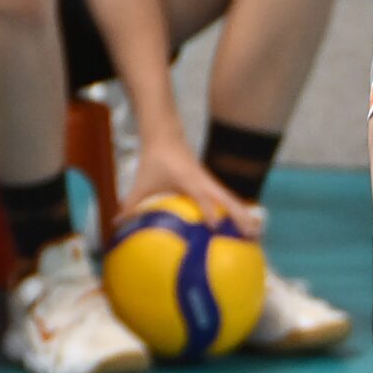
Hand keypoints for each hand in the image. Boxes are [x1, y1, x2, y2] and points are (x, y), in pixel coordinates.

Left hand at [123, 138, 265, 239]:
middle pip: (228, 200)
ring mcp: (210, 182)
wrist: (166, 136)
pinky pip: (228, 199)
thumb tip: (115, 226)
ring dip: (245, 215)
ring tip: (258, 235)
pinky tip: (243, 227)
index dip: (208, 210)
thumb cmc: (154, 160)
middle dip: (241, 216)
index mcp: (188, 180)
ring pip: (232, 200)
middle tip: (253, 236)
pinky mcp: (212, 183)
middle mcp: (204, 181)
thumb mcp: (140, 183)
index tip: (214, 226)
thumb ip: (129, 205)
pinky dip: (237, 212)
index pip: (202, 196)